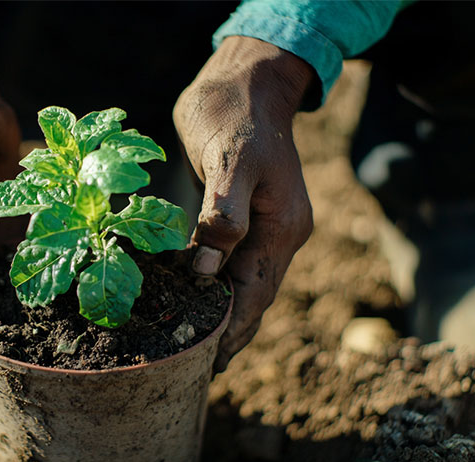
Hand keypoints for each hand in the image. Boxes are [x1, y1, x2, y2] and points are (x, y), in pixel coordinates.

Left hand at [174, 37, 314, 370]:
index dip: (234, 331)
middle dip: (229, 333)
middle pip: (253, 296)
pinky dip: (211, 282)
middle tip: (194, 367)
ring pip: (241, 281)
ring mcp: (261, 225)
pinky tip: (190, 295)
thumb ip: (223, 215)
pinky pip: (228, 260)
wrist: (244, 81)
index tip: (209, 363)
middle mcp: (278, 233)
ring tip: (191, 342)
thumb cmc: (235, 116)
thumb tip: (206, 272)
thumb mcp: (231, 162)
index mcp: (283, 227)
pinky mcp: (241, 214)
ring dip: (220, 312)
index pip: (257, 293)